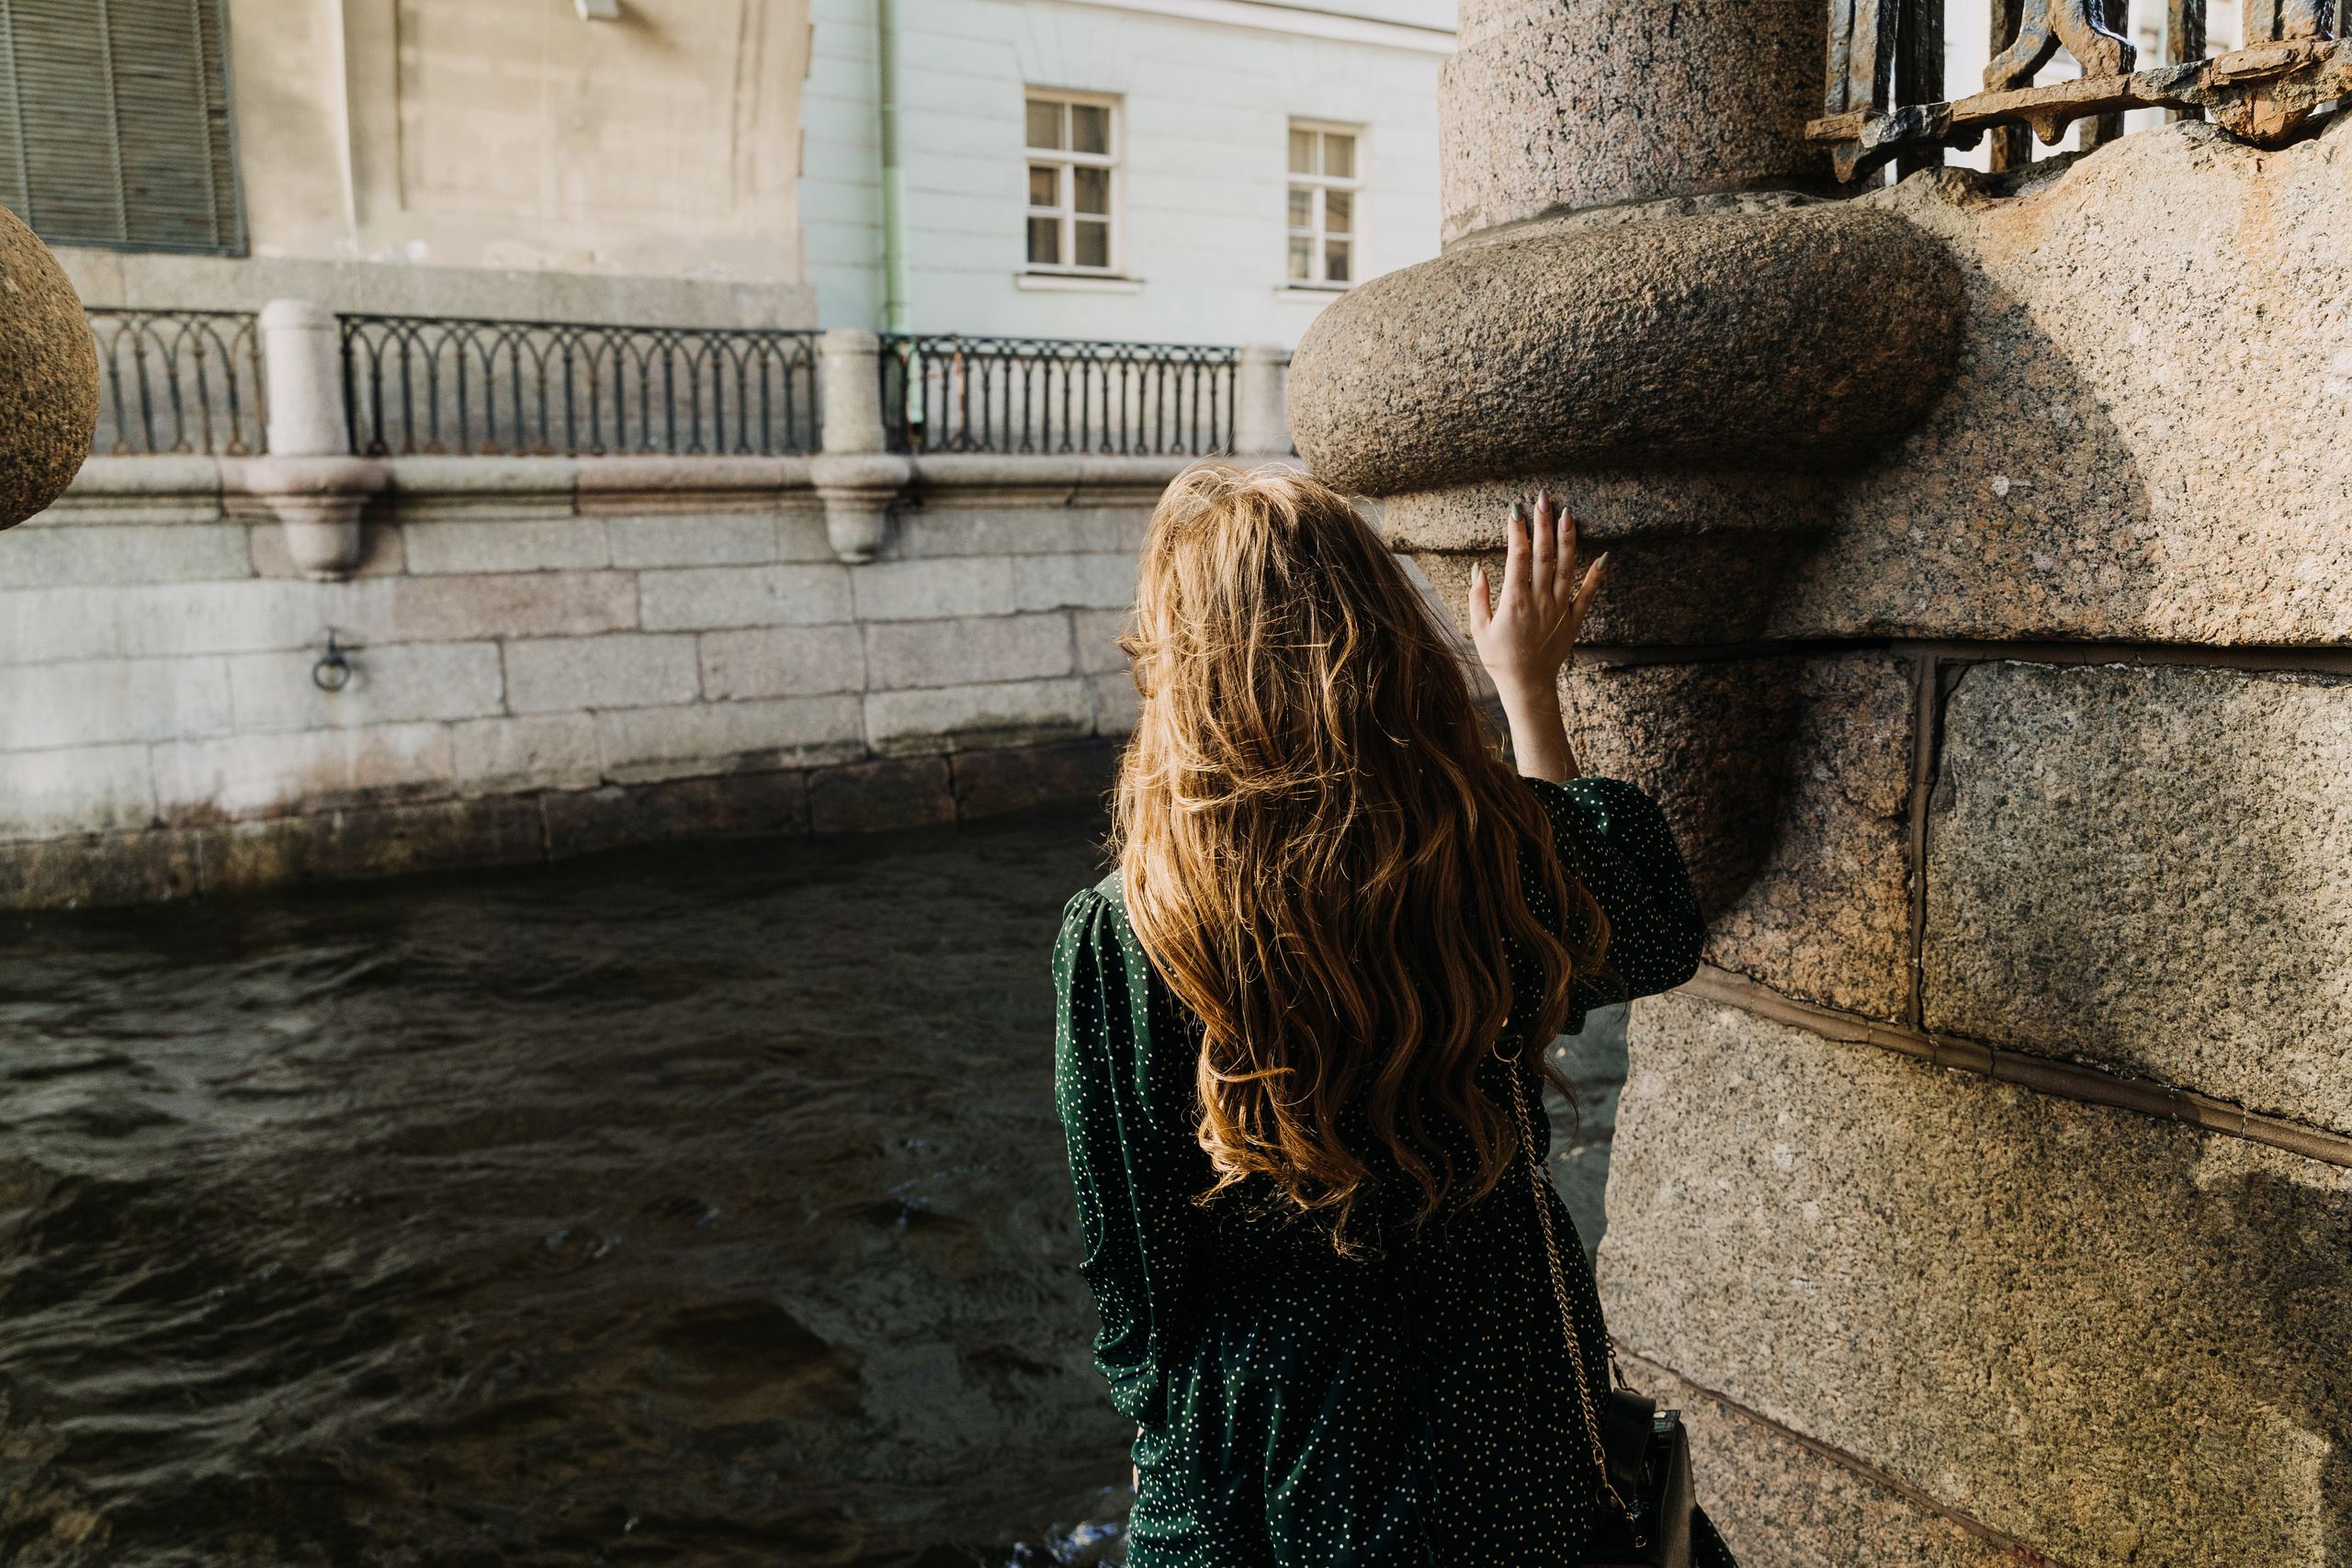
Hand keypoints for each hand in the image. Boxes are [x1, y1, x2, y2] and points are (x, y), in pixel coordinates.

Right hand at [1467, 492, 1604, 706]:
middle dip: (1543, 524)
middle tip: (1544, 499)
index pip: (1517, 557)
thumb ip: (1478, 597)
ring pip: (1566, 568)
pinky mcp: (1573, 620)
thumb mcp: (1479, 630)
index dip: (1517, 531)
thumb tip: (1478, 569)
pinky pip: (1587, 595)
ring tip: (1569, 515)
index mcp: (1513, 601)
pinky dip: (1596, 576)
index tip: (1516, 509)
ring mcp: (1559, 609)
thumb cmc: (1499, 660)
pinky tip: (1603, 556)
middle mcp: (1539, 601)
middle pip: (1544, 555)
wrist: (1527, 687)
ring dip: (1568, 540)